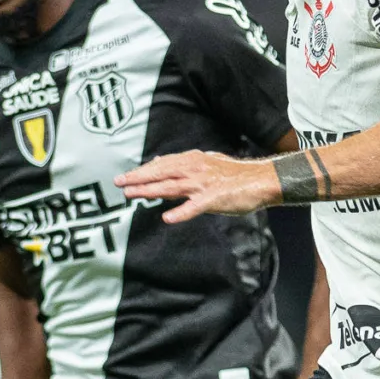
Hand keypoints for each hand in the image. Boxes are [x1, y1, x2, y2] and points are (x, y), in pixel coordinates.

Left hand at [116, 151, 278, 222]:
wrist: (261, 180)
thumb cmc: (234, 175)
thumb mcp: (207, 162)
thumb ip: (183, 164)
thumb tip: (159, 162)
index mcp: (193, 160)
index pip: (162, 164)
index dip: (143, 170)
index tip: (126, 176)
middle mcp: (195, 169)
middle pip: (162, 173)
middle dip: (139, 178)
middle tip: (119, 183)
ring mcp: (204, 184)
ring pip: (171, 187)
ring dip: (150, 190)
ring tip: (132, 195)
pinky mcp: (214, 199)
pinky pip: (194, 207)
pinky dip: (181, 212)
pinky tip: (167, 218)